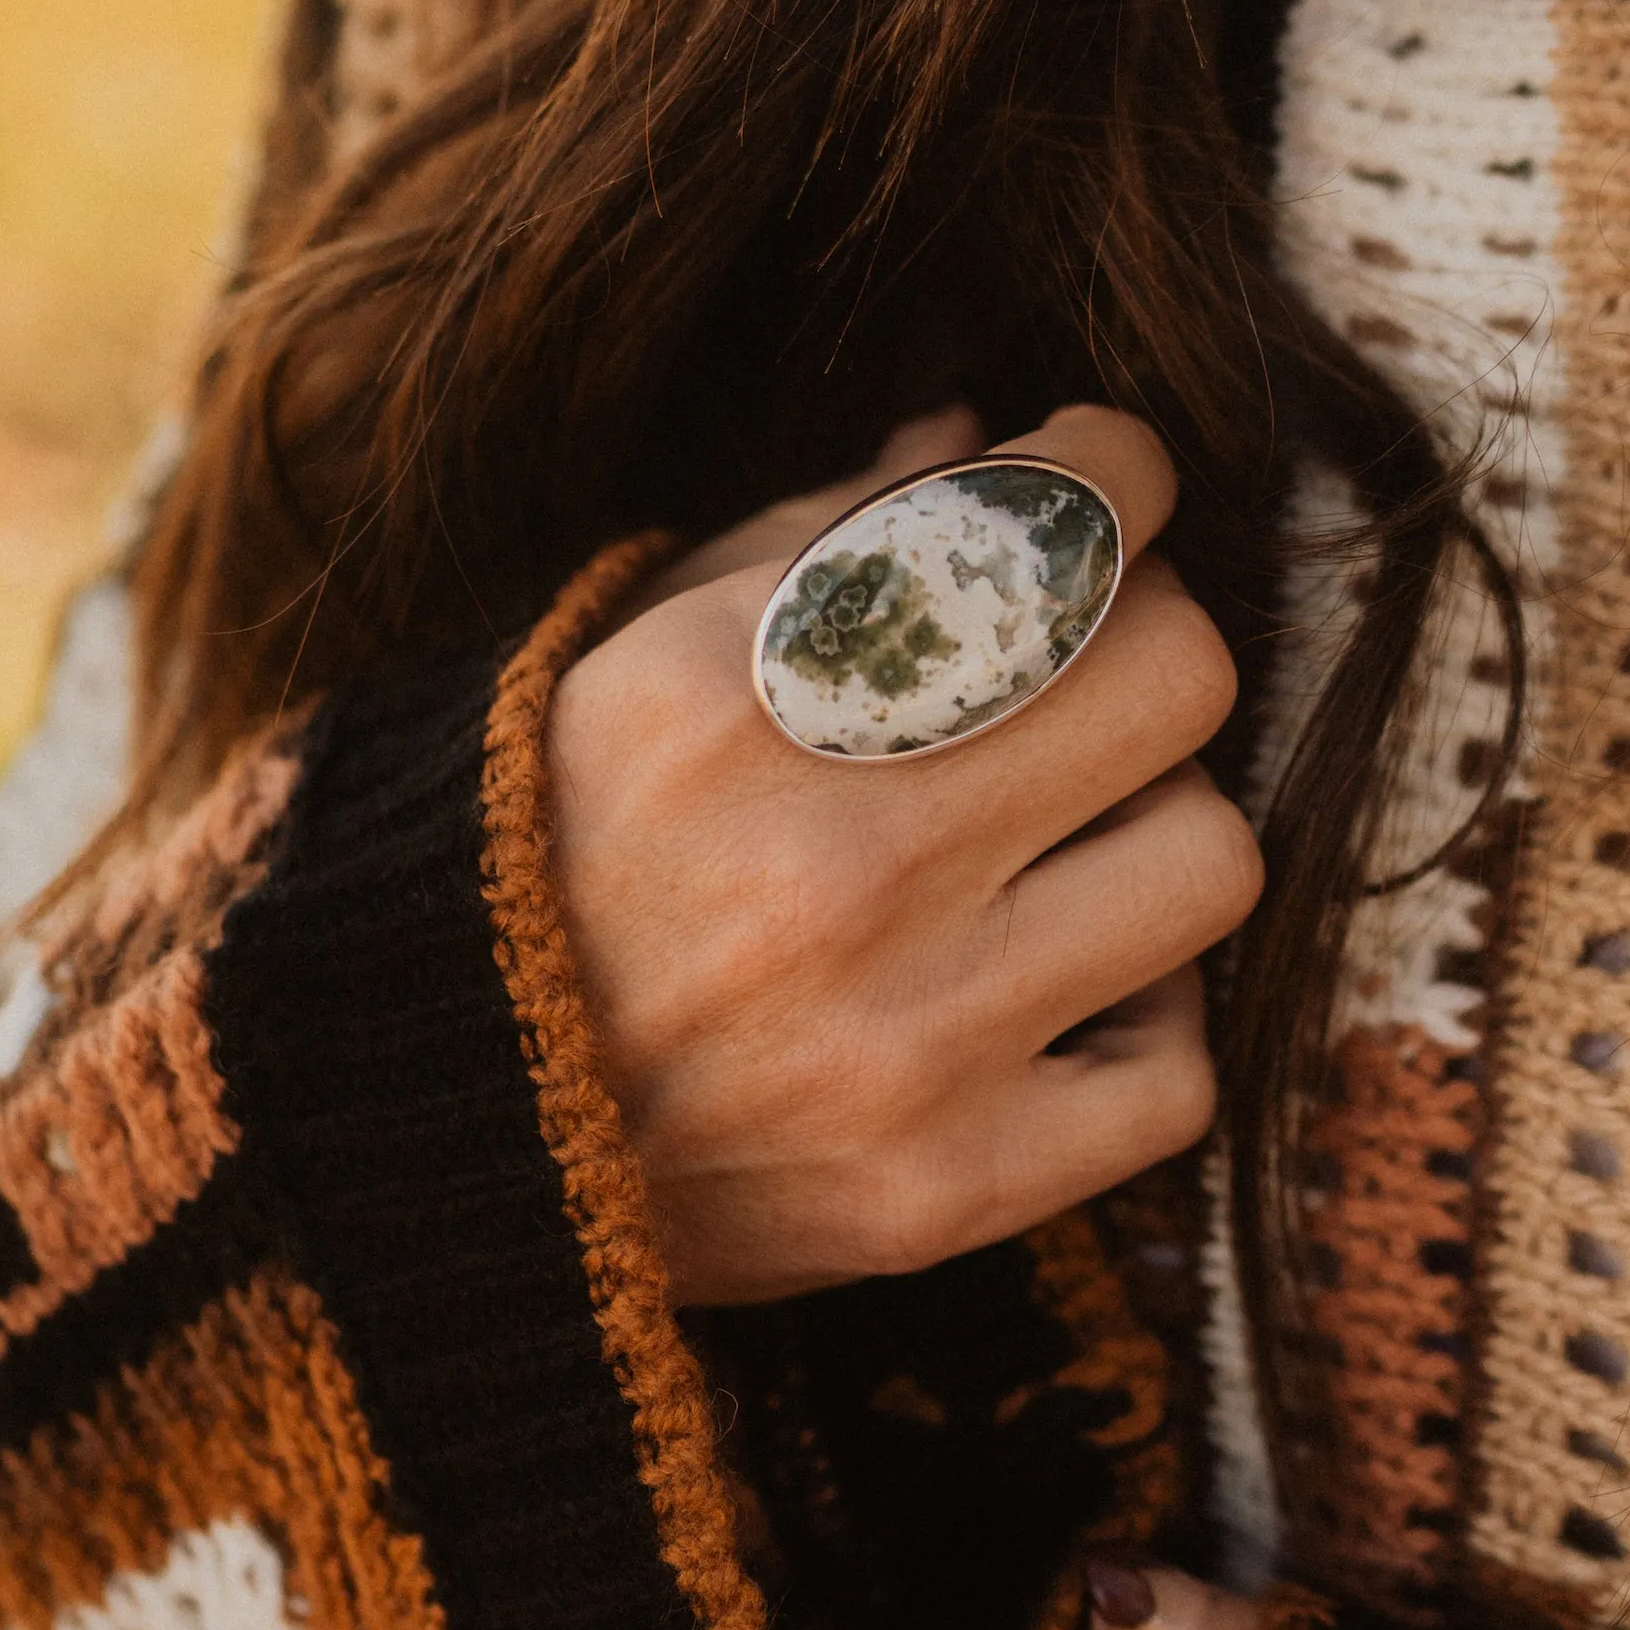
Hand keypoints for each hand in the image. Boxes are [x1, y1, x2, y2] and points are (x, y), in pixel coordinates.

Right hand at [545, 404, 1261, 1305]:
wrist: (418, 1134)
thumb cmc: (530, 858)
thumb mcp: (625, 655)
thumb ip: (814, 534)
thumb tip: (986, 437)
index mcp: (743, 693)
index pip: (1058, 524)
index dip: (1115, 477)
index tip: (1101, 488)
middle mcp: (836, 863)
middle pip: (1180, 673)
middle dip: (1145, 642)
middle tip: (1081, 668)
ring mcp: (902, 1041)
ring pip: (1211, 858)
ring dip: (1150, 829)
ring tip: (1058, 841)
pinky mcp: (944, 1192)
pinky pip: (1179, 1074)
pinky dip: (1138, 1021)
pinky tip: (1048, 990)